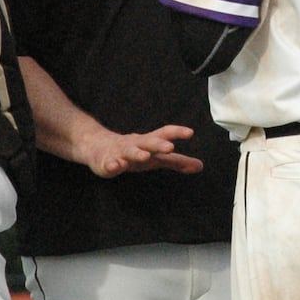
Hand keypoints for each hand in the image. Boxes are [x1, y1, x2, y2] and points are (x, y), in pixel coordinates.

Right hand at [82, 124, 204, 177]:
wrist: (99, 148)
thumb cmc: (135, 152)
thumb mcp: (157, 157)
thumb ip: (177, 161)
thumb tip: (200, 166)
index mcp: (148, 141)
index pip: (164, 133)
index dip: (177, 132)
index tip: (190, 132)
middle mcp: (136, 144)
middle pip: (148, 142)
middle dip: (158, 144)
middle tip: (170, 147)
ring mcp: (120, 152)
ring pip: (129, 151)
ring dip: (137, 153)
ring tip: (145, 156)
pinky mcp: (106, 162)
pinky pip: (109, 164)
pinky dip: (112, 165)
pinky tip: (116, 166)